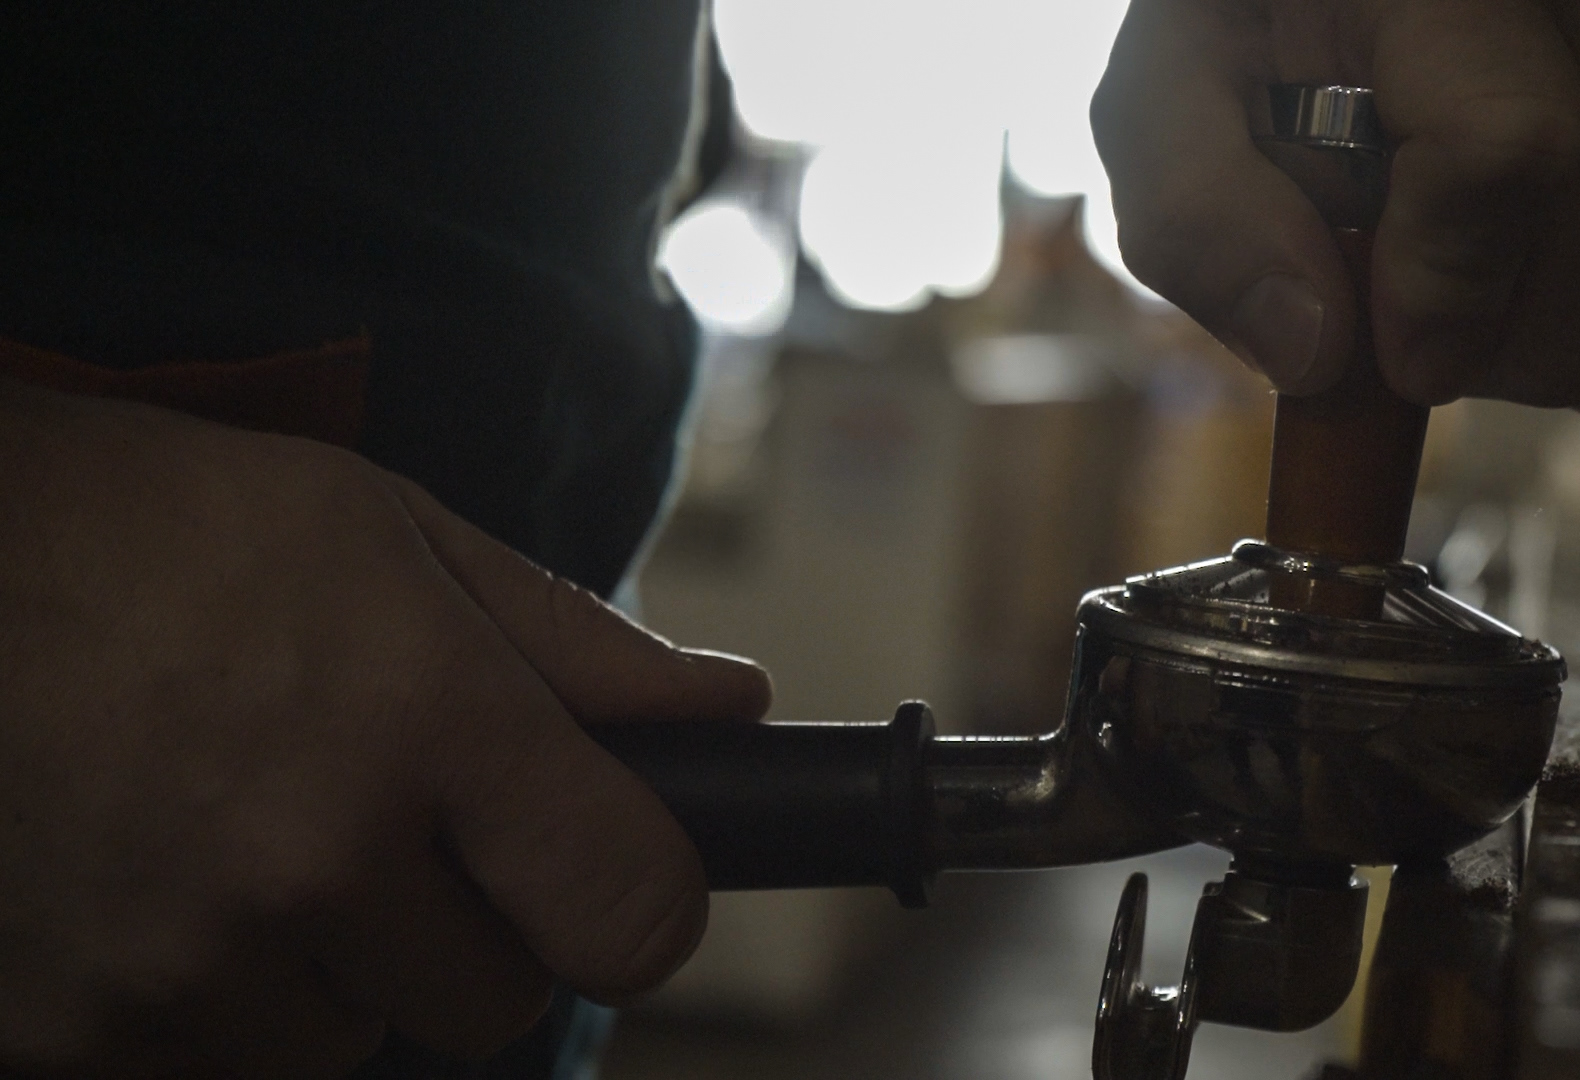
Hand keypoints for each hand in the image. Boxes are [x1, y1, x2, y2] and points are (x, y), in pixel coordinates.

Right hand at [0, 378, 770, 1075]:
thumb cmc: (167, 528)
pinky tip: (168, 878)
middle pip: (497, 997)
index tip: (607, 867)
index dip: (640, 896)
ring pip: (353, 1041)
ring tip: (252, 830)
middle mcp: (312, 863)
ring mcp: (184, 967)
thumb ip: (578, 649)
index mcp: (423, 724)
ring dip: (333, 965)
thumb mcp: (394, 535)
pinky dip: (215, 998)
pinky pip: (217, 1064)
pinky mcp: (75, 1033)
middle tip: (386, 815)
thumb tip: (731, 712)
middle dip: (470, 921)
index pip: (633, 911)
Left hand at [1091, 0, 1579, 426]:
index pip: (1510, 152)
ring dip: (1507, 338)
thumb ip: (1201, 215)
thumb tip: (1315, 354)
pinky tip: (1486, 253)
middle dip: (1461, 334)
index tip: (1377, 343)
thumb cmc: (1247, 21)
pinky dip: (1557, 325)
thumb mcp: (1165, 98)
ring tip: (1425, 250)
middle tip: (1376, 277)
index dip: (1438, 288)